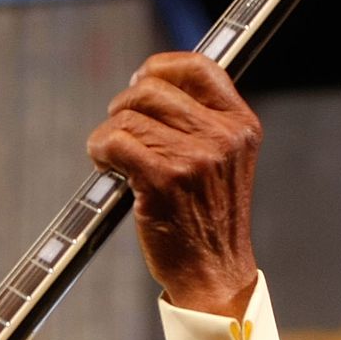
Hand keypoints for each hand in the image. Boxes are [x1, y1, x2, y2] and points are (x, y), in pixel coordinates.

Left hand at [86, 52, 260, 317]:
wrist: (214, 273)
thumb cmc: (210, 219)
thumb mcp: (224, 161)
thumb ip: (202, 122)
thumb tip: (152, 85)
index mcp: (241, 125)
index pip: (199, 67)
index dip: (161, 67)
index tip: (141, 80)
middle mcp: (222, 136)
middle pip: (152, 89)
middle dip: (125, 107)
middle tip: (121, 131)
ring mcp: (194, 158)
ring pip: (128, 115)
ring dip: (109, 134)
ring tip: (114, 157)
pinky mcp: (163, 180)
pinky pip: (113, 140)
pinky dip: (99, 150)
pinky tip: (106, 166)